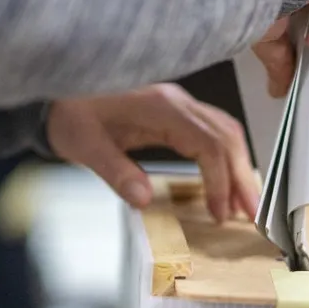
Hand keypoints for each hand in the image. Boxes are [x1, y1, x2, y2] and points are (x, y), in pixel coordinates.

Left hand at [46, 83, 259, 222]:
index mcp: (160, 106)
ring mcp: (178, 103)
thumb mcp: (84, 145)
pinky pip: (212, 131)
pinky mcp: (175, 112)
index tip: (220, 213)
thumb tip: (145, 200)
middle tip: (252, 213)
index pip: (208, 143)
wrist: (56, 93)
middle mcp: (177, 101)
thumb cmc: (68, 115)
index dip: (220, 180)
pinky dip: (226, 157)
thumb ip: (115, 170)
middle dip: (242, 176)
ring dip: (239, 167)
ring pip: (225, 131)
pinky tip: (226, 181)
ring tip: (244, 204)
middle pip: (227, 135)